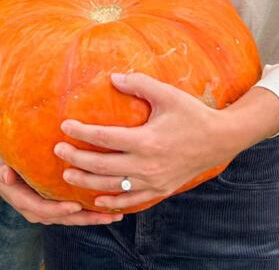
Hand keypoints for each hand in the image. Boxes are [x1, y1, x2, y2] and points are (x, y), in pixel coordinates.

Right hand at [0, 155, 122, 225]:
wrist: (7, 169)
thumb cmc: (6, 163)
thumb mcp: (1, 164)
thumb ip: (3, 170)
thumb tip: (6, 175)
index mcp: (24, 202)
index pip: (44, 209)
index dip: (60, 209)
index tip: (76, 205)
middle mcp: (38, 211)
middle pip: (64, 219)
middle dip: (87, 218)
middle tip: (108, 215)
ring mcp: (50, 212)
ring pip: (73, 219)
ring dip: (94, 217)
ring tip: (115, 214)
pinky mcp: (58, 207)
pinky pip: (75, 213)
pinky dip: (91, 212)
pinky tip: (109, 209)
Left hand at [55, 72, 231, 211]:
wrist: (220, 139)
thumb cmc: (192, 113)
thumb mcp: (166, 94)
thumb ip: (138, 83)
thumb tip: (112, 78)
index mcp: (146, 140)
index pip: (104, 138)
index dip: (81, 132)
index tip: (64, 126)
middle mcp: (147, 165)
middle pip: (102, 166)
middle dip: (76, 159)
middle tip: (58, 151)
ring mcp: (154, 181)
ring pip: (112, 186)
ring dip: (87, 182)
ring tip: (68, 176)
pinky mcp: (161, 189)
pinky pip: (132, 200)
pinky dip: (113, 201)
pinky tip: (98, 200)